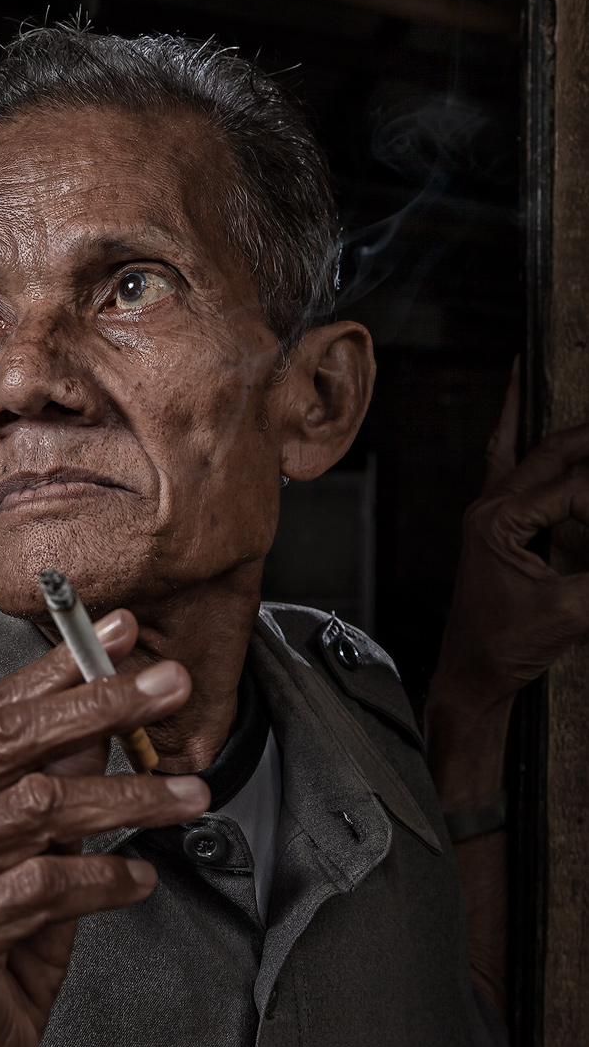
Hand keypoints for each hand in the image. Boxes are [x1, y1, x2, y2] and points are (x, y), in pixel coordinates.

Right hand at [0, 610, 208, 1046]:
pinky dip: (104, 879)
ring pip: (35, 811)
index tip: (121, 634)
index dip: (61, 669)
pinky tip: (140, 880)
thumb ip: (54, 789)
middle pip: (9, 745)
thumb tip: (104, 717)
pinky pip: (42, 889)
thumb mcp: (30, 859)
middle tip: (169, 688)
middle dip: (99, 705)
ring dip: (126, 797)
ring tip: (186, 797)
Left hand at [430, 362, 588, 718]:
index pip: (573, 491)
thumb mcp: (572, 611)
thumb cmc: (507, 647)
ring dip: (535, 416)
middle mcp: (489, 510)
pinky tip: (513, 402)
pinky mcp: (495, 530)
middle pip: (547, 452)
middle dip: (587, 431)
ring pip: (519, 450)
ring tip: (529, 368)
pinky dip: (513, 433)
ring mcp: (488, 517)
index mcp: (499, 522)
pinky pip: (505, 467)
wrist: (470, 677)